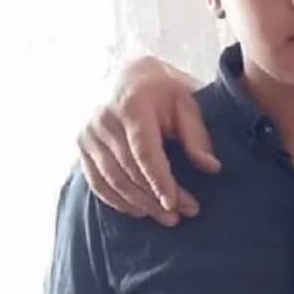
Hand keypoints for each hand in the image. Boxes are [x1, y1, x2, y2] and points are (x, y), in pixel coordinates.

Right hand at [77, 55, 220, 226]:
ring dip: (140, 204)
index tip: (174, 203)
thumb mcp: (186, 102)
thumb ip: (197, 135)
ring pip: (113, 181)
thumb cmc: (163, 91)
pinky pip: (97, 182)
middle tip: (182, 214)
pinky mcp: (82, 145)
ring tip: (166, 217)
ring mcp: (89, 133)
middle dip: (155, 197)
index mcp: (131, 105)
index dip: (159, 180)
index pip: (144, 152)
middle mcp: (104, 120)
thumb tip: (212, 167)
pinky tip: (139, 211)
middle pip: (130, 171)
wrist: (128, 75)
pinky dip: (118, 201)